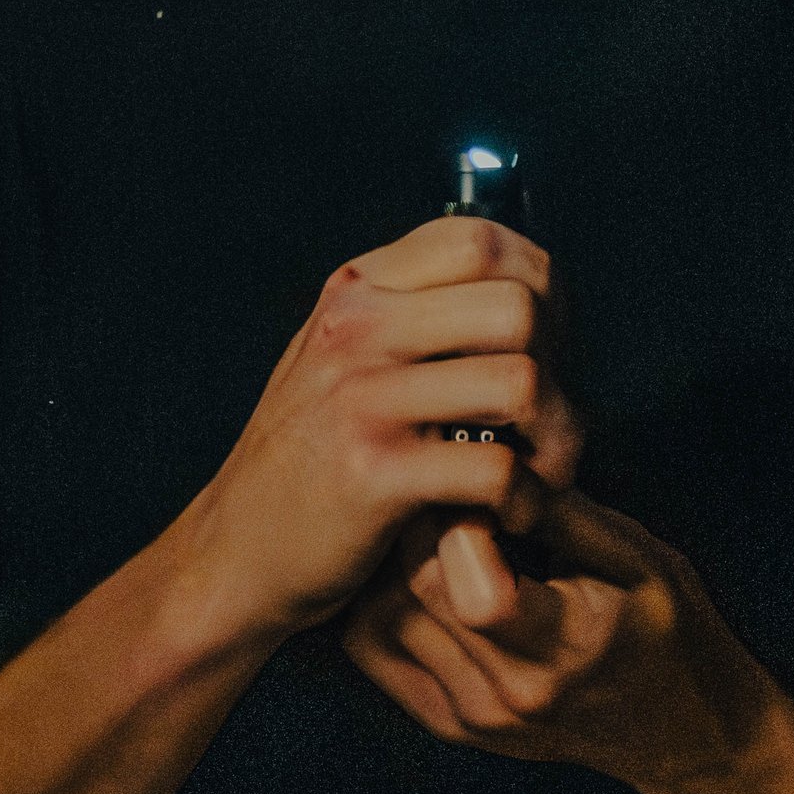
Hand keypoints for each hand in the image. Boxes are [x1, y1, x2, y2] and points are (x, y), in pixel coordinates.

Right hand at [182, 215, 582, 642]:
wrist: (230, 554)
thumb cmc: (310, 461)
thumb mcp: (343, 360)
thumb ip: (415, 317)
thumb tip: (530, 293)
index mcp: (355, 291)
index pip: (480, 239)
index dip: (538, 289)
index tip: (543, 348)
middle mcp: (356, 331)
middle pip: (518, 306)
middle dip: (562, 370)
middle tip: (549, 422)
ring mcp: (360, 400)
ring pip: (520, 382)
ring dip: (558, 440)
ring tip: (543, 472)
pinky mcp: (371, 476)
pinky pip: (495, 469)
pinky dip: (526, 501)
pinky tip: (509, 516)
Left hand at [340, 485, 793, 793]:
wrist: (687, 734)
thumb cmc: (672, 631)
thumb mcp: (637, 558)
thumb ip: (557, 512)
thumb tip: (483, 451)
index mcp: (562, 650)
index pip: (465, 582)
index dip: (459, 513)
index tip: (478, 477)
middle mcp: (506, 696)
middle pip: (413, 590)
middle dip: (420, 521)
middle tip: (445, 484)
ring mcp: (472, 719)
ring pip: (380, 616)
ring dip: (392, 559)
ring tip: (430, 524)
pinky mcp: (449, 725)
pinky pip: (375, 651)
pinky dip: (382, 598)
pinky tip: (412, 568)